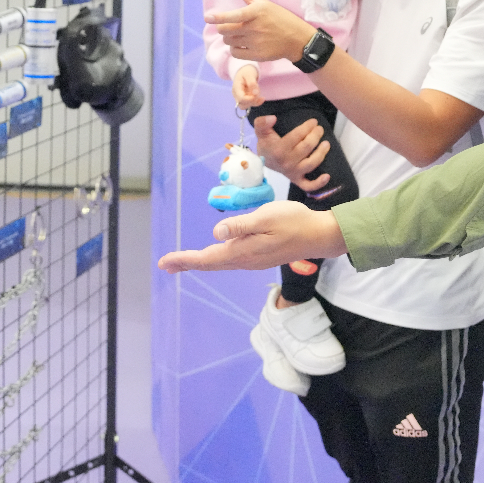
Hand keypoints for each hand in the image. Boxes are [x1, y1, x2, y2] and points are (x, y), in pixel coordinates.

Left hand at [157, 200, 347, 271]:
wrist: (318, 235)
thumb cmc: (294, 221)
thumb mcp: (266, 217)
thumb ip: (241, 225)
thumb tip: (215, 233)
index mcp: (243, 251)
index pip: (207, 258)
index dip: (185, 259)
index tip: (164, 262)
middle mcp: (245, 260)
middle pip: (210, 263)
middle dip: (187, 263)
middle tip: (165, 264)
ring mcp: (252, 260)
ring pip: (219, 262)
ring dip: (199, 261)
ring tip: (181, 261)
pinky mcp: (259, 257)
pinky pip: (230, 260)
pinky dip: (214, 259)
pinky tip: (212, 255)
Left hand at [206, 0, 314, 61]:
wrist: (297, 39)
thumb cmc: (278, 17)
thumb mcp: (262, 1)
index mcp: (257, 12)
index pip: (234, 16)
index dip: (219, 17)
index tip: (208, 17)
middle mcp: (256, 27)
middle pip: (226, 30)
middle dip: (223, 28)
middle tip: (229, 27)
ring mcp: (256, 42)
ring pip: (229, 42)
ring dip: (229, 38)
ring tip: (238, 35)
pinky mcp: (257, 55)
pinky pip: (235, 53)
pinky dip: (234, 49)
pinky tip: (242, 44)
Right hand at [232, 65, 262, 108]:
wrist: (245, 70)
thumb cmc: (246, 71)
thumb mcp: (250, 74)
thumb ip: (252, 83)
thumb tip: (255, 93)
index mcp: (236, 88)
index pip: (241, 99)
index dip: (250, 99)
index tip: (257, 94)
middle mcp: (236, 94)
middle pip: (242, 105)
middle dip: (252, 101)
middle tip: (258, 93)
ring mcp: (240, 97)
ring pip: (246, 106)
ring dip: (255, 102)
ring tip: (259, 94)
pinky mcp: (245, 98)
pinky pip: (250, 104)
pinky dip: (257, 102)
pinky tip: (262, 98)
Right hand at [254, 114, 330, 191]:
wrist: (265, 160)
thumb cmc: (267, 144)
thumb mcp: (260, 131)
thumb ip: (262, 122)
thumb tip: (273, 118)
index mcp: (278, 150)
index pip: (297, 136)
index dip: (307, 127)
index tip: (313, 121)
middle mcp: (286, 162)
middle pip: (306, 148)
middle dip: (315, 136)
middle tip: (320, 129)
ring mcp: (292, 172)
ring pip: (311, 164)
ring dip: (321, 153)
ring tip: (326, 143)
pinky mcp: (297, 180)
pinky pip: (308, 185)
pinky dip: (319, 183)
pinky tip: (327, 176)